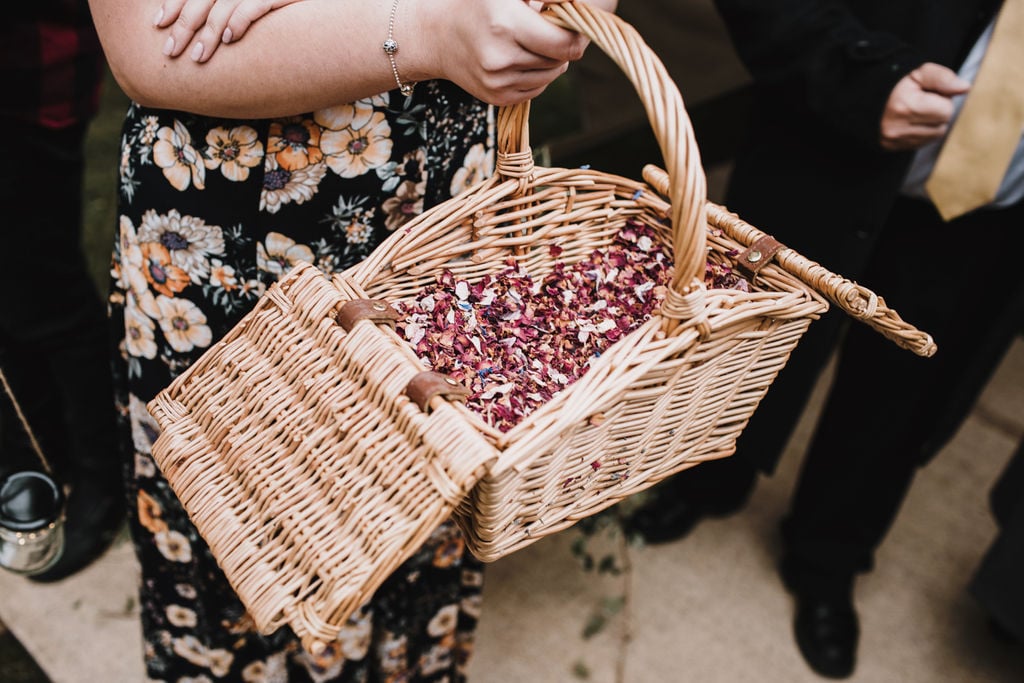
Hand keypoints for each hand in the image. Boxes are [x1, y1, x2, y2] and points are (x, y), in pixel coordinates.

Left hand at [154, 0, 305, 62]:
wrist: (338, 8)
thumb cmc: (296, 10)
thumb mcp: (259, 6)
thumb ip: (231, 11)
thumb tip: (211, 34)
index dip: (174, 3)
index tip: (158, 23)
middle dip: (185, 24)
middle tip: (171, 51)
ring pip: (224, 3)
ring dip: (208, 31)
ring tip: (198, 57)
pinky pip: (255, 4)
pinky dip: (240, 20)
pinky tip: (230, 39)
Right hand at [413, 0, 618, 105]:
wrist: (436, 35)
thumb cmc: (477, 4)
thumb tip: (576, 6)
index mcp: (505, 24)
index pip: (564, 44)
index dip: (577, 35)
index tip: (573, 25)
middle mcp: (501, 58)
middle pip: (561, 61)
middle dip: (560, 46)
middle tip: (543, 30)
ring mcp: (498, 83)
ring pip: (551, 77)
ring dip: (549, 61)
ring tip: (527, 42)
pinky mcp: (496, 98)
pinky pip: (537, 90)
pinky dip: (536, 75)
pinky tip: (518, 59)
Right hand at [879, 62, 969, 150]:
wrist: (862, 98)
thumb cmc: (892, 83)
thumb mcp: (917, 72)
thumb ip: (943, 78)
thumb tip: (965, 88)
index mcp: (906, 107)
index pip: (946, 110)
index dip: (941, 99)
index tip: (927, 93)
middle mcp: (899, 128)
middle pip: (942, 125)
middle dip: (937, 112)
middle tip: (921, 101)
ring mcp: (894, 140)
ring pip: (934, 136)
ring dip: (931, 123)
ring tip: (915, 111)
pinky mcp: (891, 147)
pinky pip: (921, 143)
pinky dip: (921, 132)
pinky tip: (910, 121)